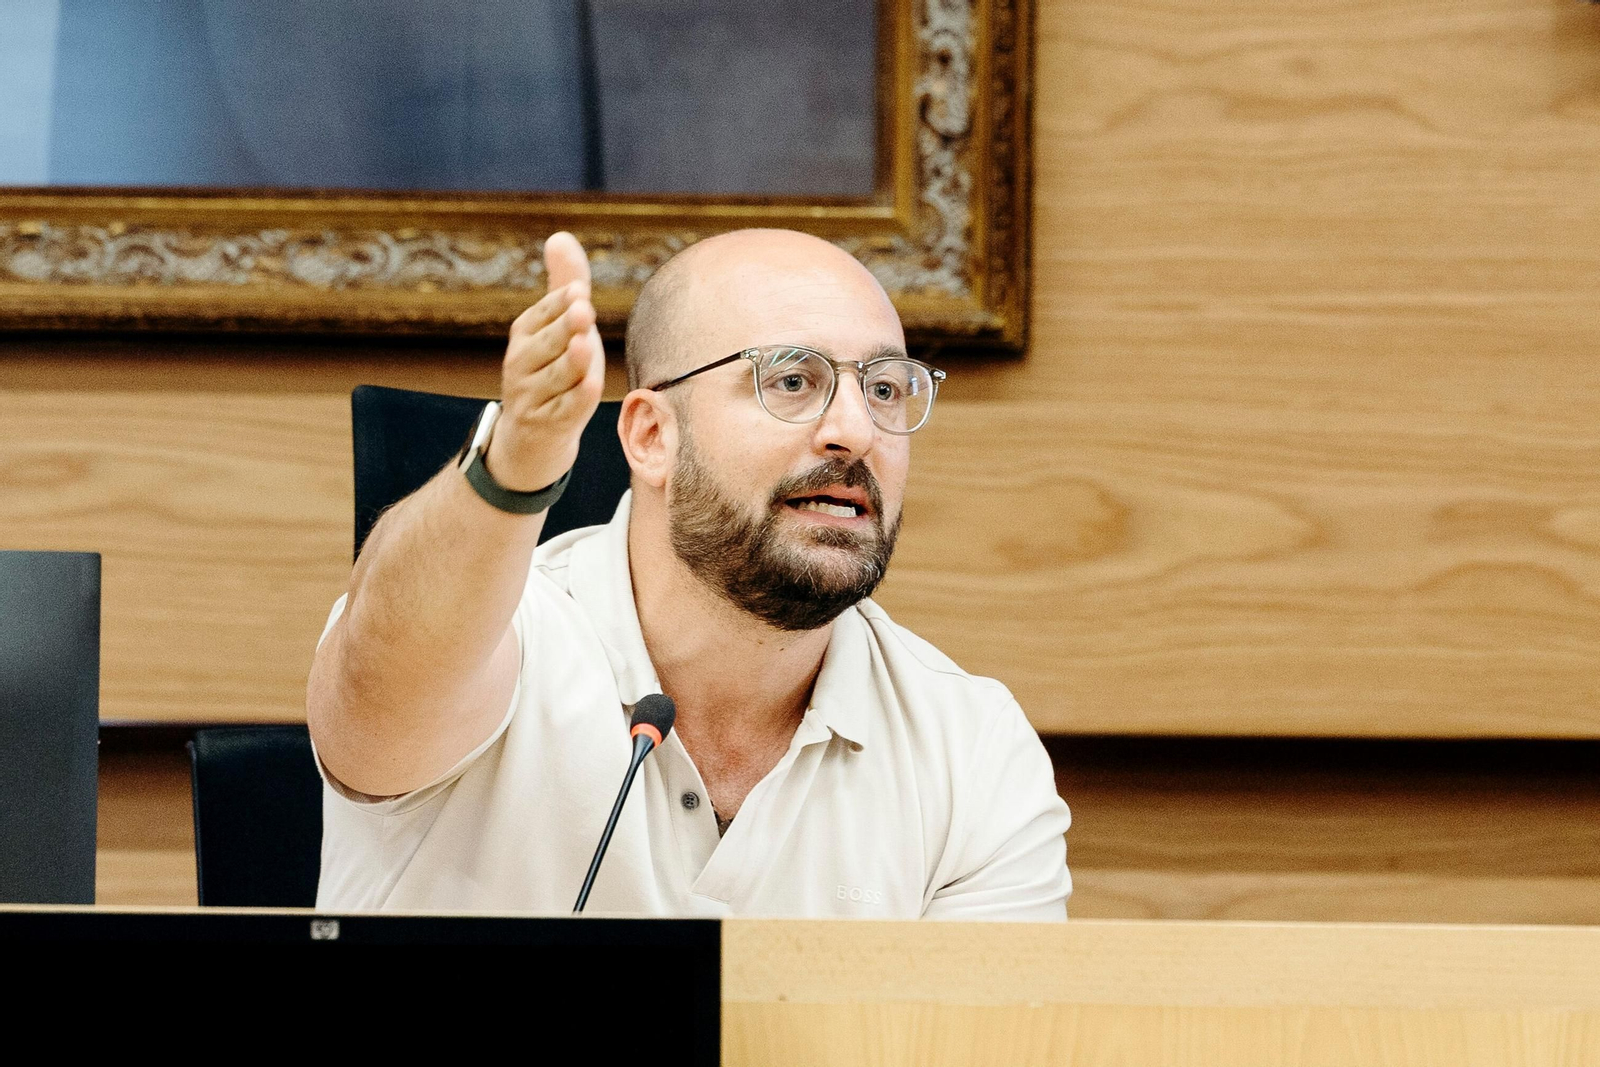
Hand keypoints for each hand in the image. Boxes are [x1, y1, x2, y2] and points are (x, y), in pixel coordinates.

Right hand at [486, 232, 606, 491]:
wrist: (532, 439)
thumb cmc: (553, 371)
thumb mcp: (558, 328)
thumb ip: (563, 285)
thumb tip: (560, 236)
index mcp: (524, 334)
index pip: (542, 314)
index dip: (560, 305)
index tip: (579, 291)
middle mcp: (521, 364)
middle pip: (548, 343)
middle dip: (565, 326)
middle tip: (583, 309)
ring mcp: (532, 397)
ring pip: (556, 377)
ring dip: (572, 361)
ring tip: (585, 344)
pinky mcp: (549, 426)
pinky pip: (566, 410)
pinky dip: (578, 399)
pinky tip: (591, 385)